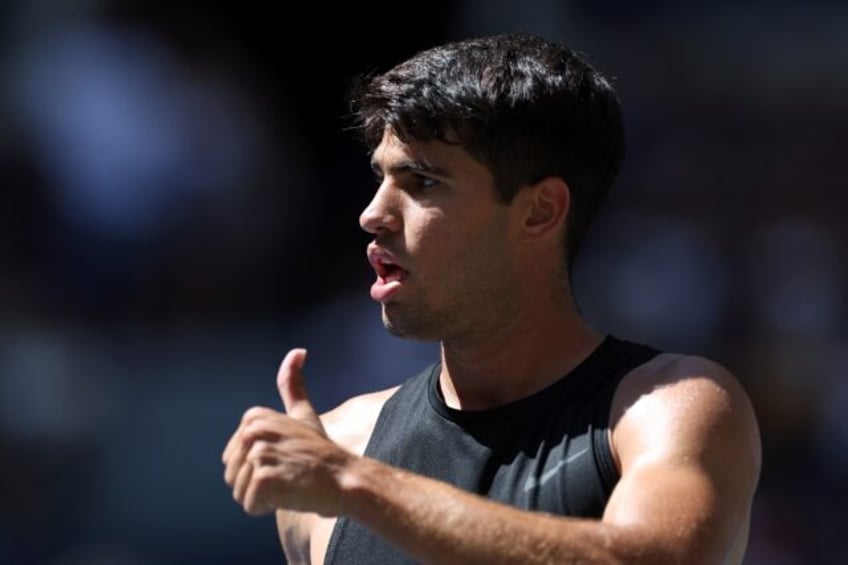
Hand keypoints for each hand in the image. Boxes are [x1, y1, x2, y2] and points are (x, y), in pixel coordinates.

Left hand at [222, 348, 349, 516]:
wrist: (345, 478)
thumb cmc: (323, 452)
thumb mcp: (303, 414)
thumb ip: (294, 385)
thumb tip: (297, 351)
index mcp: (253, 418)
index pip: (233, 460)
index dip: (260, 468)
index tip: (287, 459)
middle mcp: (251, 432)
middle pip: (232, 476)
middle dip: (258, 484)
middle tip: (289, 474)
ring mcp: (257, 453)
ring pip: (240, 492)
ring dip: (264, 498)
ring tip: (290, 484)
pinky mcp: (262, 477)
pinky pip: (250, 505)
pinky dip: (268, 508)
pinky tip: (290, 493)